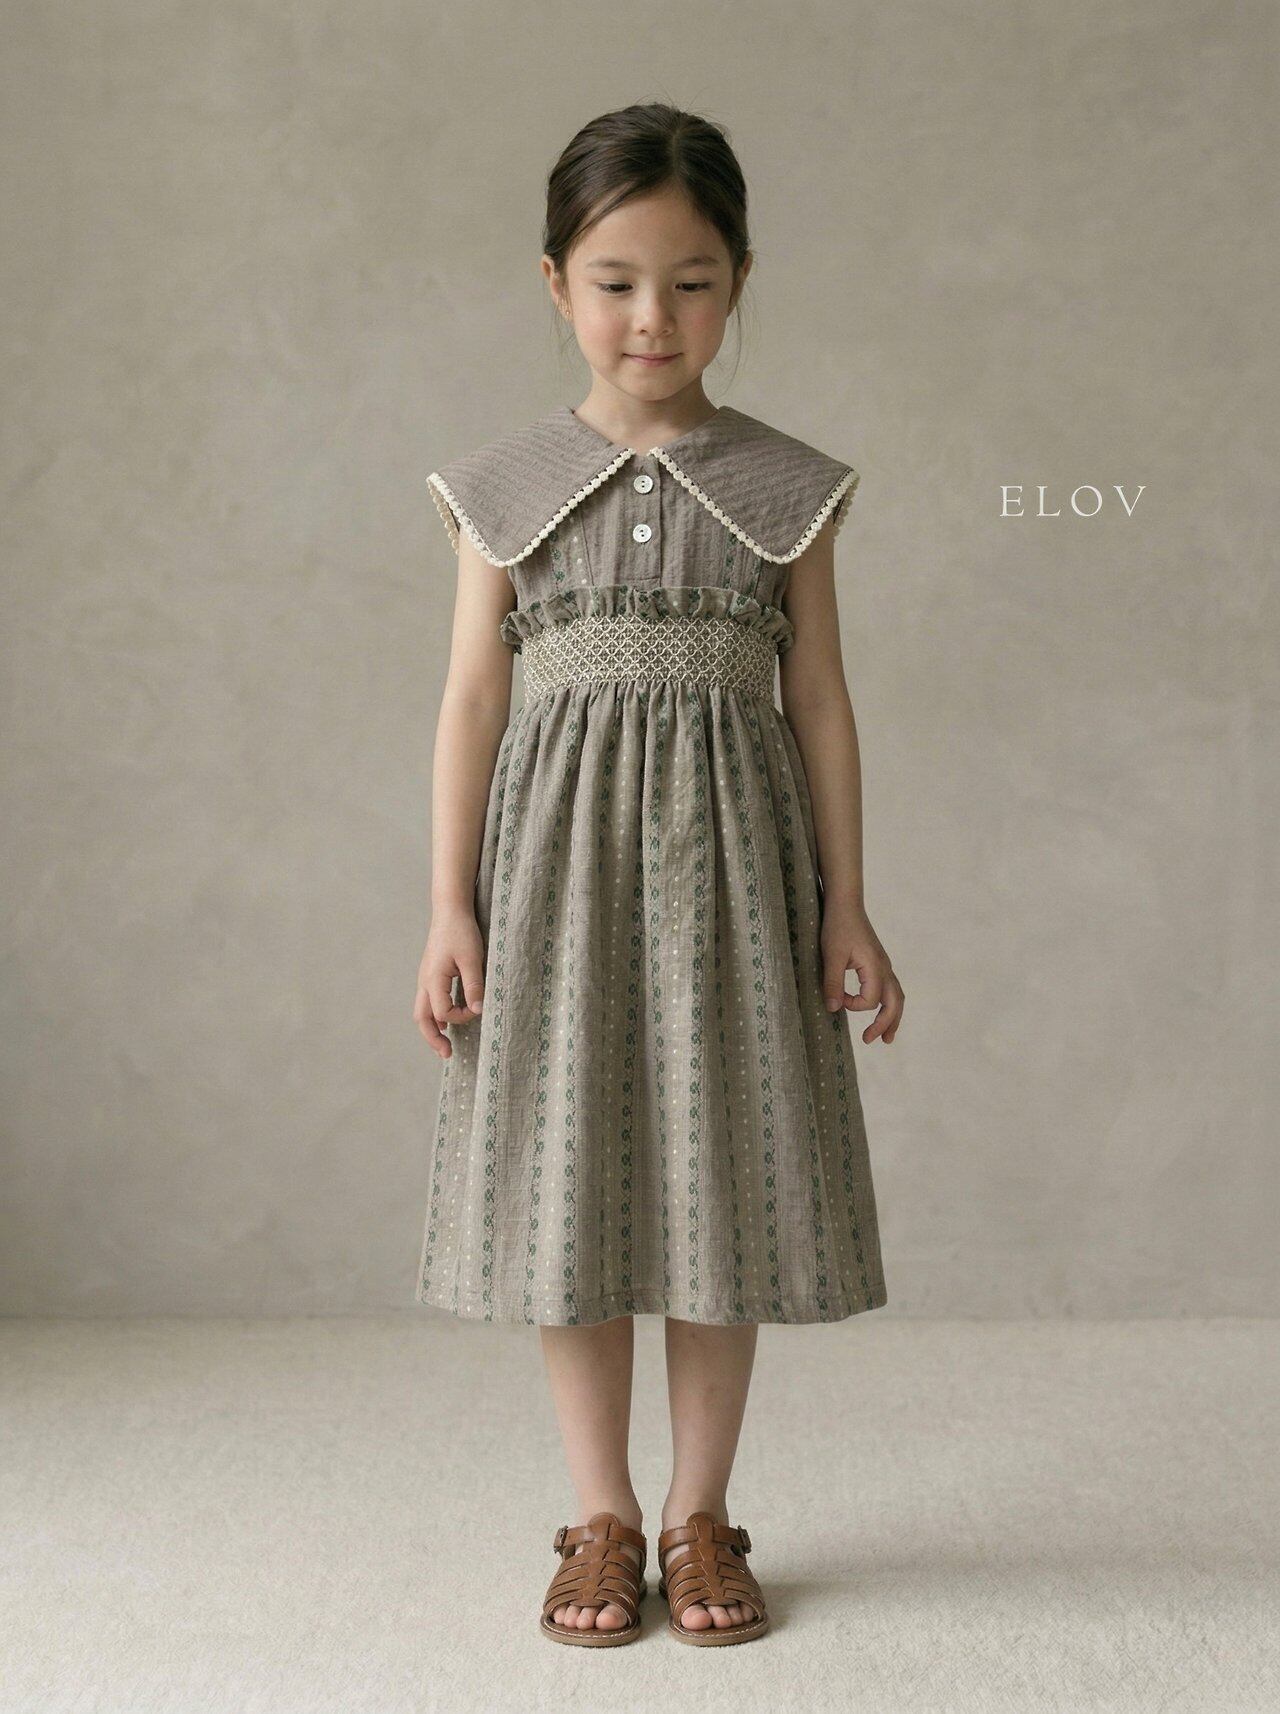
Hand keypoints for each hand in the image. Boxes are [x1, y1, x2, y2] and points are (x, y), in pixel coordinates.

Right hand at [414, 906, 485, 1058]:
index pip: (442, 1012)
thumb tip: (478, 1010)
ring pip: (422, 1010)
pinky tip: (447, 1021)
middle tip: (447, 1054)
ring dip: (432, 1028)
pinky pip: (428, 1000)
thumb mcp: (472, 959)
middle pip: (422, 1018)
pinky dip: (435, 1015)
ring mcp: (426, 978)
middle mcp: (425, 981)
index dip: (460, 1017)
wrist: (450, 910)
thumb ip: (474, 986)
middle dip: (432, 1039)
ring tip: (444, 1044)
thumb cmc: (461, 932)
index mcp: (433, 980)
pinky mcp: (431, 974)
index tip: (477, 1009)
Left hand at [820, 902, 903, 1043]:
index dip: (853, 1005)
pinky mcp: (878, 962)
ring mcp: (884, 965)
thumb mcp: (831, 956)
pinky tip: (880, 1009)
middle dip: (886, 1024)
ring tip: (886, 1037)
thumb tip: (833, 1009)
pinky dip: (888, 1004)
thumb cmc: (838, 927)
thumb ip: (832, 982)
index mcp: (875, 967)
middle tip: (872, 1041)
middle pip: (895, 1003)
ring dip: (892, 1017)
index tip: (836, 998)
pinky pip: (890, 988)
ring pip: (896, 996)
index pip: (871, 1000)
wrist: (846, 904)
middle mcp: (885, 968)